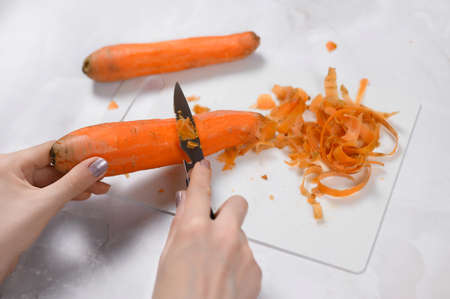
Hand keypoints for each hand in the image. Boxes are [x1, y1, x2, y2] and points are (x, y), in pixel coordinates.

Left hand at [0, 141, 109, 281]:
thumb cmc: (3, 234)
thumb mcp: (45, 204)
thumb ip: (74, 182)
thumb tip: (96, 166)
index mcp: (8, 164)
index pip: (51, 149)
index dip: (77, 152)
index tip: (97, 156)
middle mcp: (10, 172)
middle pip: (54, 165)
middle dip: (80, 172)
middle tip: (101, 174)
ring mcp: (15, 187)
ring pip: (53, 179)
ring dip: (75, 184)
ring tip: (97, 187)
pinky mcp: (21, 201)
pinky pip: (47, 190)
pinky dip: (65, 192)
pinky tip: (80, 194)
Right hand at [152, 159, 261, 298]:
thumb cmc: (174, 297)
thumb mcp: (168, 258)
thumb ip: (180, 226)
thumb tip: (187, 203)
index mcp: (194, 230)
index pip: (201, 190)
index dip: (202, 174)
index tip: (203, 165)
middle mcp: (224, 236)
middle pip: (237, 203)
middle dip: (228, 210)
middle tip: (215, 228)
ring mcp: (243, 252)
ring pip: (241, 235)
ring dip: (230, 244)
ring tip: (213, 270)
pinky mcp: (256, 270)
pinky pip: (248, 257)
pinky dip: (238, 264)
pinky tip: (224, 282)